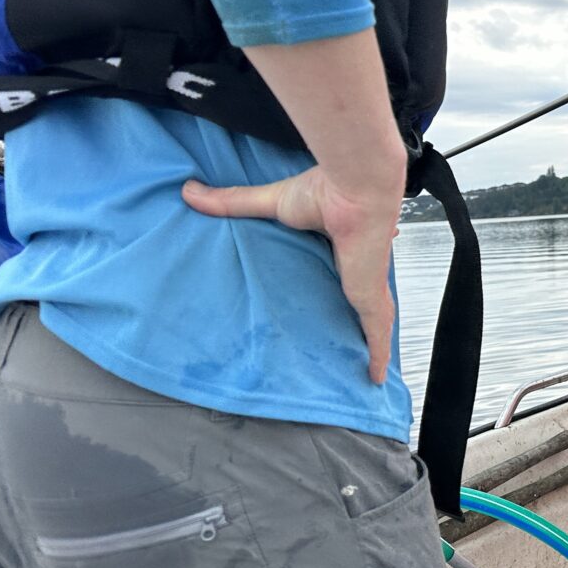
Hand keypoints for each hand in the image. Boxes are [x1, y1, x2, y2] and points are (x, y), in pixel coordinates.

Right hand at [183, 162, 403, 383]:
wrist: (354, 189)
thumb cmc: (322, 191)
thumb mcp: (269, 202)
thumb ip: (231, 202)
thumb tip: (189, 193)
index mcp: (339, 247)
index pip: (340, 273)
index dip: (337, 286)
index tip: (327, 299)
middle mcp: (358, 269)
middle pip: (357, 303)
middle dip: (352, 320)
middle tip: (339, 341)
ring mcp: (368, 287)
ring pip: (371, 323)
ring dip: (367, 343)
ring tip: (358, 365)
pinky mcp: (372, 300)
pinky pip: (378, 335)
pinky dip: (378, 356)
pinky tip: (374, 377)